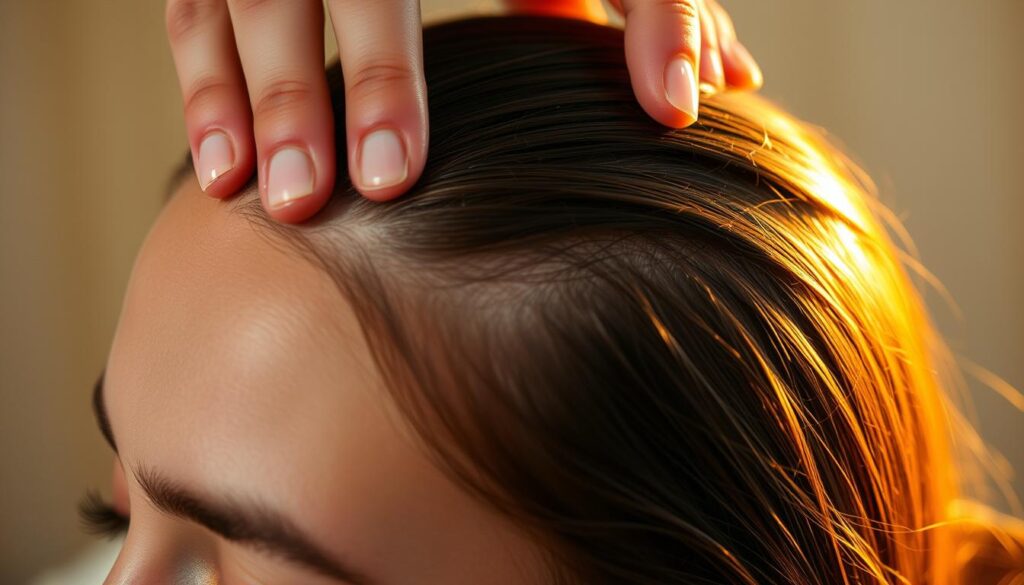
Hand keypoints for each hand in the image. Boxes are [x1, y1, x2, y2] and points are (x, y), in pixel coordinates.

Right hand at [165, 0, 761, 223]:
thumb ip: (647, 4)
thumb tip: (722, 91)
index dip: (617, 17)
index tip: (640, 114)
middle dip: (374, 73)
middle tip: (384, 188)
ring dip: (271, 94)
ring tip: (288, 205)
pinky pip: (194, 6)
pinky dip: (205, 87)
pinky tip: (224, 173)